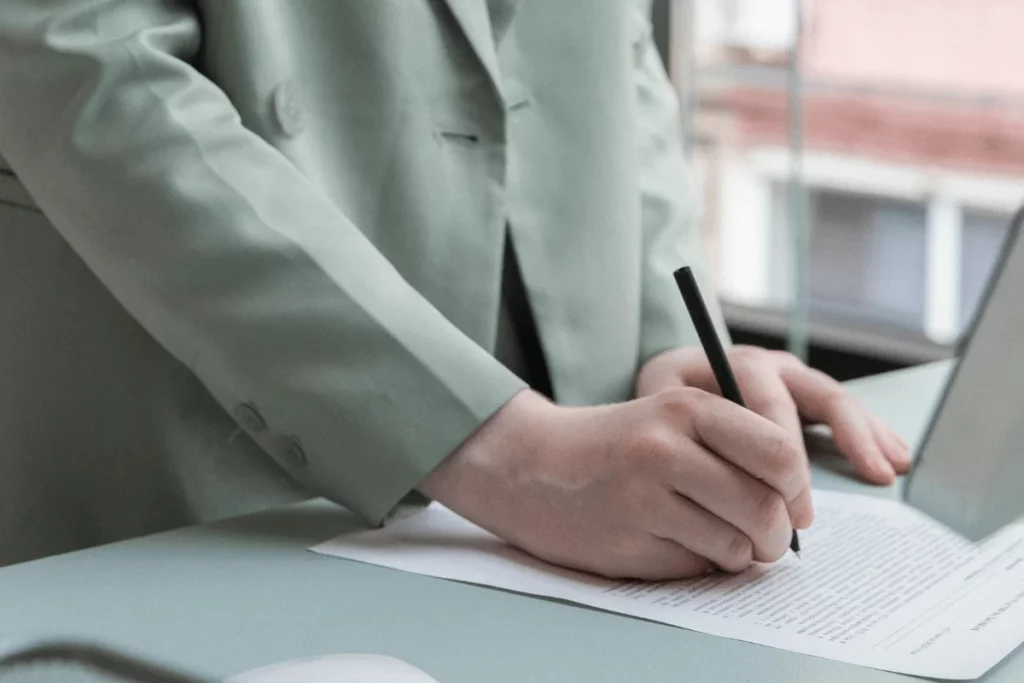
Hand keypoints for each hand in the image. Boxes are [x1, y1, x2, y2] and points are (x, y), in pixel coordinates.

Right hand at [419, 388, 806, 579]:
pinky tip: (673, 542)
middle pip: (764, 508)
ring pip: (736, 545)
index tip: (793, 505)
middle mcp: (665, 448)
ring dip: (739, 554)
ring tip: (716, 539)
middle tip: (768, 540)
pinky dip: (699, 563)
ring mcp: (644, 498)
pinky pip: (697, 566)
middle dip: (777, 536)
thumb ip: (735, 447)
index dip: (799, 489)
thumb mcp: (673, 418)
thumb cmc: (617, 445)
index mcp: (686, 408)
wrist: (532, 465)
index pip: (780, 453)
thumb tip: (799, 507)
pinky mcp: (628, 540)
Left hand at [635, 345, 910, 485]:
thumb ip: (683, 428)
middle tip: (856, 486)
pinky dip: (872, 435)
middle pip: (818, 395)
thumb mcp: (659, 408)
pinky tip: (894, 459)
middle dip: (841, 442)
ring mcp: (794, 379)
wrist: (666, 388)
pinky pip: (847, 412)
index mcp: (737, 365)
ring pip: (839, 401)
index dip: (786, 451)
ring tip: (889, 469)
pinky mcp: (809, 398)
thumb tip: (712, 472)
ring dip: (868, 435)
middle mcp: (771, 367)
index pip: (771, 402)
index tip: (792, 497)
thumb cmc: (662, 406)